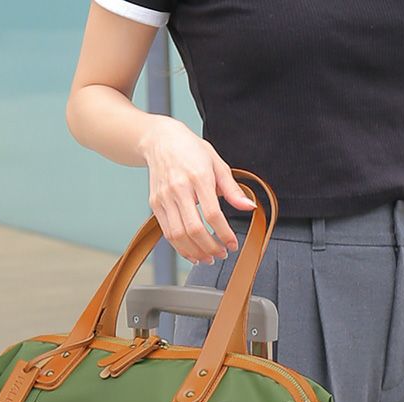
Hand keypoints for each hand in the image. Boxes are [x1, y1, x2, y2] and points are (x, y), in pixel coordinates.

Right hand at [138, 116, 257, 264]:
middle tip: (222, 254)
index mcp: (198, 176)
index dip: (224, 234)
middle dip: (210, 247)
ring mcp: (164, 198)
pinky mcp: (155, 205)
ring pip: (178, 235)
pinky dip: (180, 248)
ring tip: (208, 258)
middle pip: (194, 229)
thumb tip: (248, 207)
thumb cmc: (191, 151)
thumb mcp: (217, 164)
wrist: (160, 141)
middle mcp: (179, 189)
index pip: (212, 214)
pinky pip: (167, 233)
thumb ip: (232, 189)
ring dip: (195, 252)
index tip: (233, 244)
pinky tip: (193, 253)